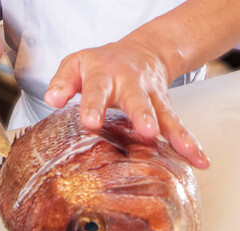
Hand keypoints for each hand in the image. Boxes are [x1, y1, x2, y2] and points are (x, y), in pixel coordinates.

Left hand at [44, 35, 209, 168]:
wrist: (139, 51)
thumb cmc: (101, 64)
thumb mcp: (76, 64)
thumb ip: (63, 81)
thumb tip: (52, 99)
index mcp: (104, 75)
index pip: (97, 89)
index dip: (94, 105)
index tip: (91, 122)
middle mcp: (131, 84)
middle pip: (137, 99)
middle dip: (142, 115)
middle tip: (147, 131)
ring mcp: (151, 96)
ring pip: (164, 113)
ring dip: (174, 132)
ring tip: (185, 150)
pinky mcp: (165, 107)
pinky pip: (177, 124)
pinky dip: (189, 141)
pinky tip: (198, 159)